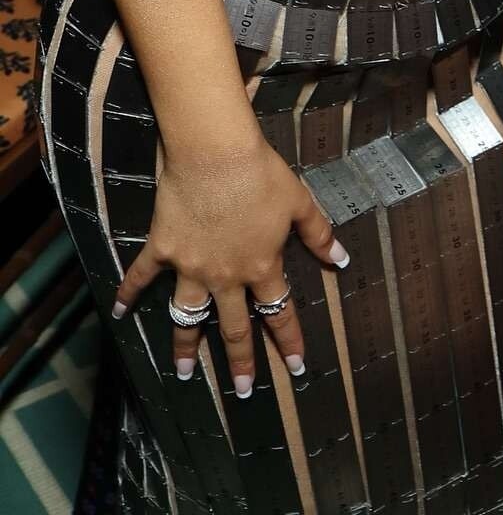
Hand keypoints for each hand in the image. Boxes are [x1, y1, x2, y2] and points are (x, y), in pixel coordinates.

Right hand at [113, 132, 348, 392]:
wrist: (215, 152)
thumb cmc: (261, 173)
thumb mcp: (299, 201)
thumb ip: (319, 234)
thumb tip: (342, 261)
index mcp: (261, 265)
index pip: (279, 311)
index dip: (288, 341)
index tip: (295, 369)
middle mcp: (225, 276)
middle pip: (234, 328)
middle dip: (239, 362)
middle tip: (241, 392)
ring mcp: (190, 266)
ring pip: (188, 316)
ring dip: (185, 346)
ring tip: (185, 373)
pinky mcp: (163, 248)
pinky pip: (141, 276)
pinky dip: (128, 293)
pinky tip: (118, 312)